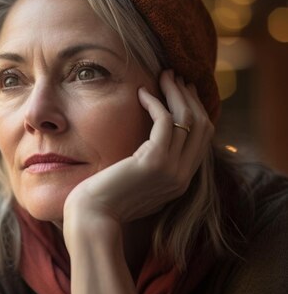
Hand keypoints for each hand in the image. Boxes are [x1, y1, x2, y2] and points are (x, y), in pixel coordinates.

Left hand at [63, 70, 213, 238]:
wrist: (92, 218)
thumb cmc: (104, 201)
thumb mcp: (134, 183)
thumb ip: (149, 168)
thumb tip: (148, 146)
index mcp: (180, 181)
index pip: (201, 139)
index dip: (194, 111)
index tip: (181, 91)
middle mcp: (183, 176)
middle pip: (202, 126)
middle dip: (190, 97)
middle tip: (175, 76)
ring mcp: (172, 171)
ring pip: (188, 120)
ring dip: (177, 93)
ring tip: (164, 75)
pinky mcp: (155, 163)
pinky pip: (165, 122)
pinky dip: (156, 103)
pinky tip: (142, 93)